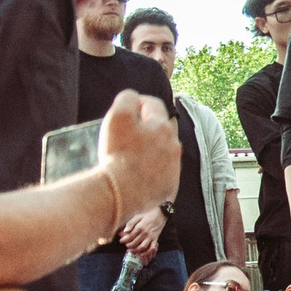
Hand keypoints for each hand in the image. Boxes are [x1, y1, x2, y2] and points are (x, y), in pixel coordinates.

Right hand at [100, 92, 180, 218]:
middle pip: (161, 128)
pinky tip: (137, 172)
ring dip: (151, 148)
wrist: (121, 193)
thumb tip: (134, 97)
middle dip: (147, 127)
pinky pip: (162, 172)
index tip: (126, 109)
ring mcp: (173, 167)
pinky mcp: (169, 186)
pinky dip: (152, 169)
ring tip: (132, 154)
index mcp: (162, 126)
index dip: (138, 102)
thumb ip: (127, 98)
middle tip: (128, 133)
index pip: (153, 104)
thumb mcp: (117, 116)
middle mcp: (173, 145)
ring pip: (163, 151)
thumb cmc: (118, 154)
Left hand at [120, 208, 165, 254]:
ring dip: (135, 250)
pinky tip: (142, 254)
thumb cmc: (148, 215)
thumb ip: (130, 223)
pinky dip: (147, 253)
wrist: (160, 214)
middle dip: (128, 246)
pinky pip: (152, 248)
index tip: (121, 241)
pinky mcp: (155, 239)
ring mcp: (151, 237)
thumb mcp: (138, 216)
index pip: (130, 236)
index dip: (124, 240)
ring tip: (131, 250)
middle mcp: (145, 233)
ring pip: (142, 247)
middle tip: (126, 245)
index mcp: (140, 227)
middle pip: (135, 243)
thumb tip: (125, 231)